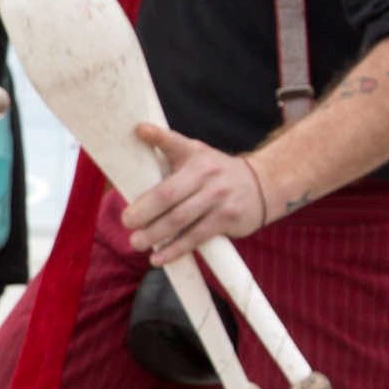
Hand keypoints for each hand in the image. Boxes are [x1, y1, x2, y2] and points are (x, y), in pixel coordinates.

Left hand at [121, 124, 271, 264]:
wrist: (262, 185)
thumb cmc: (216, 172)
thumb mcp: (196, 155)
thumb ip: (169, 154)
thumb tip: (135, 152)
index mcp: (195, 154)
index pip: (174, 143)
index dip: (158, 136)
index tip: (140, 131)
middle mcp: (207, 173)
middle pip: (168, 194)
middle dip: (144, 211)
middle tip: (125, 221)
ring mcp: (218, 197)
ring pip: (180, 220)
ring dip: (155, 234)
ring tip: (136, 243)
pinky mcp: (227, 219)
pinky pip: (195, 237)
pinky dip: (174, 250)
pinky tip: (158, 258)